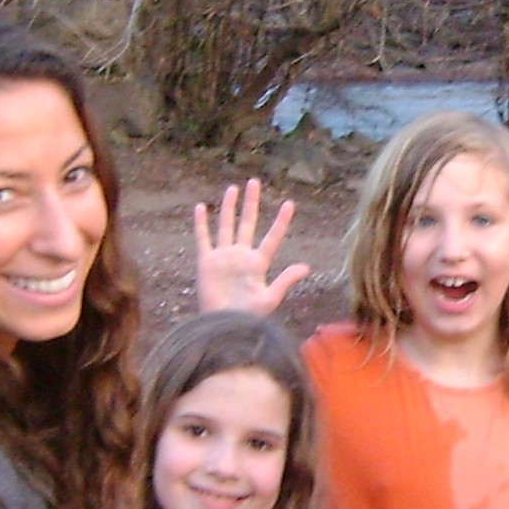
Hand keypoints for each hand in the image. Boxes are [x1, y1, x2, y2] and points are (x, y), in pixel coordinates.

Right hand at [193, 178, 311, 315]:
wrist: (223, 326)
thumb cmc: (248, 317)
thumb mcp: (270, 298)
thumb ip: (286, 280)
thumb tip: (307, 267)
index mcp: (258, 264)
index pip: (272, 238)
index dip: (281, 222)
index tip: (289, 204)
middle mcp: (241, 256)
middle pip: (247, 223)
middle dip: (251, 203)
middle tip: (255, 182)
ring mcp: (223, 257)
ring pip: (226, 225)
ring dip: (229, 207)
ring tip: (233, 188)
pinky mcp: (206, 262)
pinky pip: (203, 238)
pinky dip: (201, 224)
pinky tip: (201, 207)